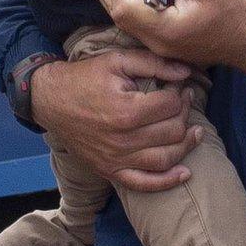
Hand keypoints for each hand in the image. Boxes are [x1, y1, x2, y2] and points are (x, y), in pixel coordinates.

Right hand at [31, 49, 200, 191]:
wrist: (51, 101)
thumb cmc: (85, 78)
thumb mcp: (117, 61)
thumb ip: (154, 63)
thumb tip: (187, 73)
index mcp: (126, 111)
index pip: (171, 106)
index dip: (182, 95)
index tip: (181, 88)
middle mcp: (123, 140)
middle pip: (172, 132)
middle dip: (185, 115)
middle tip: (185, 104)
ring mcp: (116, 159)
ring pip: (166, 158)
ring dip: (186, 145)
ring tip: (195, 132)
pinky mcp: (110, 171)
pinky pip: (144, 184)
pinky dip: (167, 182)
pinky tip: (185, 173)